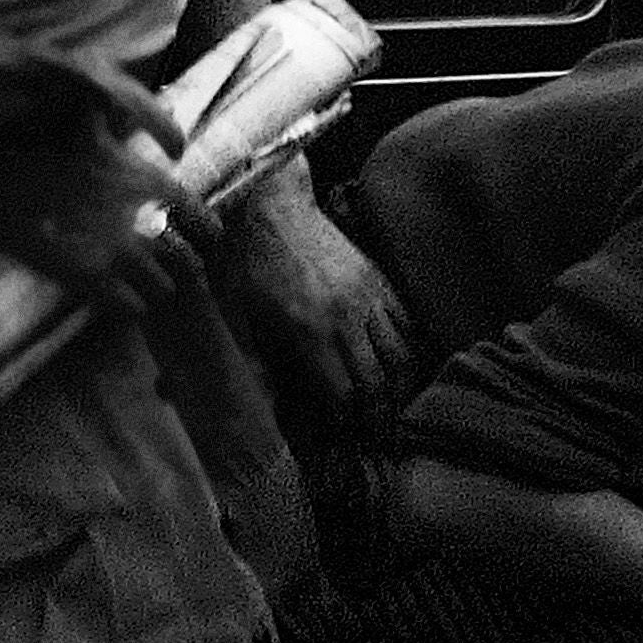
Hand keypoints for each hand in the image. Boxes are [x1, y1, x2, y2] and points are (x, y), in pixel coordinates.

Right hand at [0, 74, 204, 312]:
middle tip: (186, 273)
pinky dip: (130, 306)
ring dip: (160, 288)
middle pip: (179, 254)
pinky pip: (124, 303)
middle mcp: (133, 216)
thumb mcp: (88, 119)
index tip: (215, 234)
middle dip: (183, 264)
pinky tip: (129, 307)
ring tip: (160, 293)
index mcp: (139, 177)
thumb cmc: (35, 143)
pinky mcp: (81, 274)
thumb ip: (129, 117)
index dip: (205, 222)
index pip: (189, 204)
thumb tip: (173, 102)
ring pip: (158, 283)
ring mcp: (109, 246)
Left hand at [223, 183, 414, 412]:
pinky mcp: (380, 280)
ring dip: (400, 384)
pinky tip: (401, 362)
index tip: (345, 435)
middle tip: (376, 431)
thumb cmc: (245, 262)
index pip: (342, 391)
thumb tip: (236, 398)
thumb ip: (247, 359)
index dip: (347, 419)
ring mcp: (369, 297)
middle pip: (378, 379)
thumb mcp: (233, 313)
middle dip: (379, 411)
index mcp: (308, 331)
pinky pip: (406, 323)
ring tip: (394, 403)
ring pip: (401, 353)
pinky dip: (409, 348)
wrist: (272, 207)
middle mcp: (347, 318)